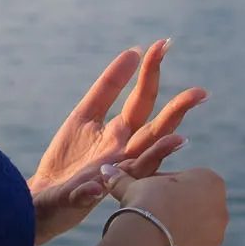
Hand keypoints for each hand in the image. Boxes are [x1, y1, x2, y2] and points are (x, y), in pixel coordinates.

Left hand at [30, 40, 205, 244]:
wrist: (44, 201)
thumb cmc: (69, 160)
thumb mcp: (86, 115)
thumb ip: (108, 86)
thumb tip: (133, 50)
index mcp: (121, 134)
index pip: (144, 100)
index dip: (153, 73)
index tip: (164, 44)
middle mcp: (122, 156)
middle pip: (155, 132)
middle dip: (177, 113)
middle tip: (200, 92)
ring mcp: (106, 178)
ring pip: (137, 168)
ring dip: (157, 155)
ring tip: (178, 140)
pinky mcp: (78, 198)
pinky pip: (86, 195)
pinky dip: (91, 191)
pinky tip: (94, 186)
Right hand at [106, 165, 227, 245]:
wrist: (145, 237)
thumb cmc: (143, 203)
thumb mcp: (133, 186)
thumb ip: (124, 179)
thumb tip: (106, 170)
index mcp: (210, 183)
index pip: (188, 184)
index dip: (165, 190)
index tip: (148, 197)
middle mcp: (221, 211)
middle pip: (197, 212)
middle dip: (178, 215)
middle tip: (151, 221)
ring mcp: (217, 241)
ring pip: (202, 239)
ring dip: (184, 240)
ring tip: (157, 244)